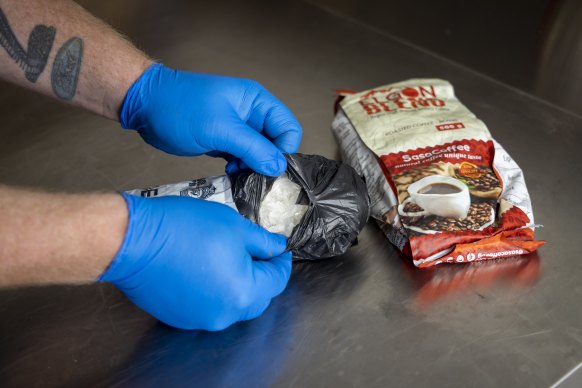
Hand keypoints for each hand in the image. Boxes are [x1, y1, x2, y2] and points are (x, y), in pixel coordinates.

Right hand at [99, 193, 291, 329]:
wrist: (132, 241)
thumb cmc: (181, 228)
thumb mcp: (234, 226)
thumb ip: (262, 241)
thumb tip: (277, 247)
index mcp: (243, 292)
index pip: (276, 281)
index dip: (282, 262)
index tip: (281, 250)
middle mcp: (223, 314)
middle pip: (256, 298)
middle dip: (262, 277)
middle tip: (259, 254)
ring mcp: (199, 319)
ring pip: (232, 304)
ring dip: (237, 284)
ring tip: (230, 258)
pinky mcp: (179, 317)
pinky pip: (208, 306)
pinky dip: (215, 291)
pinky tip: (207, 269)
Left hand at [119, 64, 301, 175]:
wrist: (146, 107)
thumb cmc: (180, 107)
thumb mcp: (220, 128)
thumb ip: (253, 148)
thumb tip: (277, 166)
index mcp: (256, 102)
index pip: (287, 128)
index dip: (284, 150)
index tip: (273, 169)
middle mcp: (250, 114)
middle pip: (275, 143)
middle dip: (268, 161)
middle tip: (256, 177)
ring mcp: (237, 128)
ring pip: (259, 153)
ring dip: (253, 167)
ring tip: (239, 174)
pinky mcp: (224, 141)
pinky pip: (242, 157)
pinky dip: (240, 168)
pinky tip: (230, 173)